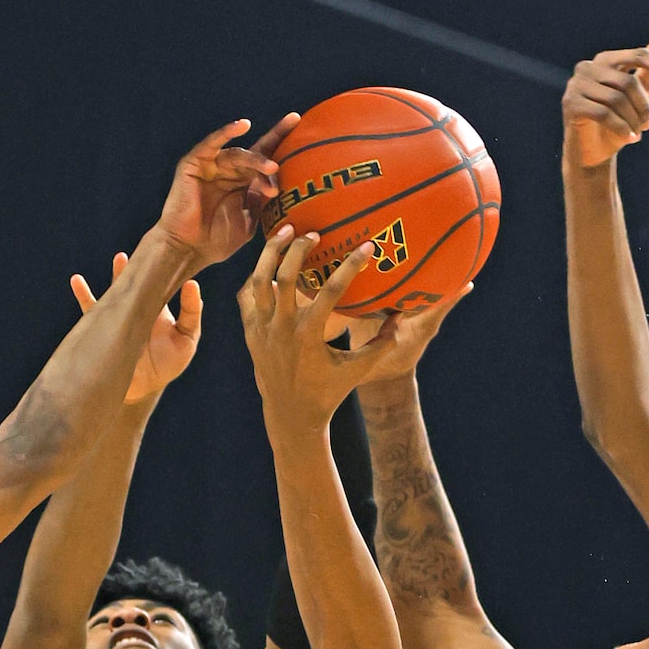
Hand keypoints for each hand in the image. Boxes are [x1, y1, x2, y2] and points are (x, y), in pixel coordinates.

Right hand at [73, 253, 201, 405]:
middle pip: (134, 282)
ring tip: (118, 259)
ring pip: (115, 292)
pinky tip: (77, 281)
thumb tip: (193, 285)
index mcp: (157, 307)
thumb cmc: (168, 364)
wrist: (143, 388)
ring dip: (116, 278)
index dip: (157, 268)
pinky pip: (90, 311)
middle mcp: (137, 308)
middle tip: (130, 254)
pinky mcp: (104, 330)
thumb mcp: (187, 338)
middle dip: (132, 269)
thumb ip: (192, 314)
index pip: (158, 282)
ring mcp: (120, 318)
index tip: (160, 251)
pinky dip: (83, 295)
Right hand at [155, 115, 298, 271]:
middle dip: (272, 151)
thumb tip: (280, 188)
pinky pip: (212, 144)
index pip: (264, 157)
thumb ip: (261, 202)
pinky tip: (243, 126)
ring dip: (256, 160)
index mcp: (241, 183)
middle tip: (290, 153)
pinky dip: (226, 133)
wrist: (187, 250)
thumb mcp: (248, 222)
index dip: (280, 140)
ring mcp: (211, 166)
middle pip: (254, 154)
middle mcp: (227, 171)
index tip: (298, 122)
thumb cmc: (215, 242)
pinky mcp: (194, 163)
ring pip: (239, 155)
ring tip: (271, 169)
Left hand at [238, 228, 467, 431]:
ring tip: (285, 232)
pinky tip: (267, 264)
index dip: (351, 265)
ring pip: (259, 280)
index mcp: (309, 335)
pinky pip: (247, 297)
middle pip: (286, 276)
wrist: (291, 416)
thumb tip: (401, 316)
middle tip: (315, 233)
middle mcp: (282, 329)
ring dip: (270, 253)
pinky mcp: (251, 333)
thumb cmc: (328, 392)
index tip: (367, 246)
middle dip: (300, 249)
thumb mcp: (358, 370)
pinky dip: (255, 278)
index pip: (332, 291)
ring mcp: (262, 330)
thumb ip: (381, 344)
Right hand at [563, 42, 648, 168]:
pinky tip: (629, 139)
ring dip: (632, 120)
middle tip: (648, 125)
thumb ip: (647, 72)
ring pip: (616, 99)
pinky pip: (603, 113)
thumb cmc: (615, 124)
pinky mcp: (571, 104)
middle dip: (643, 106)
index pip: (637, 56)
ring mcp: (576, 85)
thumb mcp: (635, 97)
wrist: (591, 155)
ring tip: (637, 134)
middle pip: (628, 82)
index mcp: (604, 60)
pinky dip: (620, 128)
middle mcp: (587, 67)